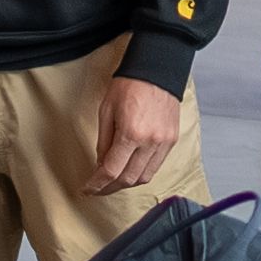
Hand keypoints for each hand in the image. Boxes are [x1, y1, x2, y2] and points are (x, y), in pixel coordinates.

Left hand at [90, 73, 188, 196]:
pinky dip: (142, 172)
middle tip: (98, 188)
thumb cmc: (129, 86)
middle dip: (110, 188)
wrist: (156, 71)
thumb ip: (103, 143)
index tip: (88, 189)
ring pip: (144, 177)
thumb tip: (101, 166)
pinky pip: (156, 166)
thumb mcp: (106, 112)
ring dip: (127, 183)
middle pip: (128, 179)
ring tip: (113, 181)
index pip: (111, 171)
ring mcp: (164, 142)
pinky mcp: (172, 140)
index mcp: (131, 133)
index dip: (97, 184)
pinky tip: (131, 169)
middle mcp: (150, 142)